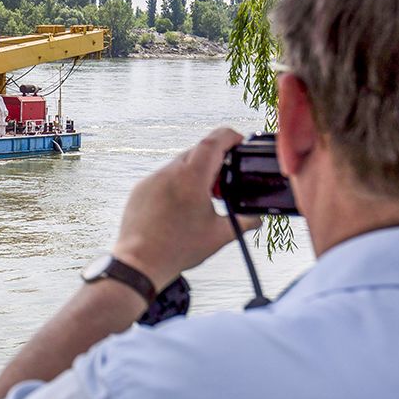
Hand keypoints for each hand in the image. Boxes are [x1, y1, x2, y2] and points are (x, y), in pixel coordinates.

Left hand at [112, 128, 259, 290]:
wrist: (140, 262)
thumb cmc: (177, 249)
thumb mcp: (220, 235)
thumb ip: (244, 222)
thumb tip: (257, 217)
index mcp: (191, 178)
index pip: (212, 142)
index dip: (229, 136)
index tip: (238, 140)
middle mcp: (168, 173)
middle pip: (196, 152)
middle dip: (214, 159)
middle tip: (224, 178)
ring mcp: (151, 180)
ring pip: (178, 164)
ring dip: (194, 172)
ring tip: (203, 196)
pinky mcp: (140, 189)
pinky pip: (162, 177)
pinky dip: (176, 183)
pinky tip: (181, 204)